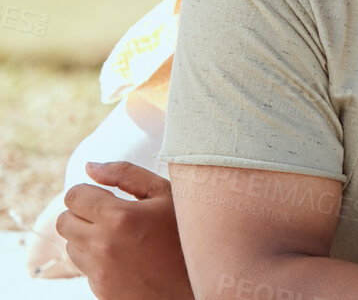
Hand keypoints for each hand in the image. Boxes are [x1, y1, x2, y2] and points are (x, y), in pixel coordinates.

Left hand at [55, 161, 191, 299]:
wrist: (197, 282)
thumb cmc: (186, 232)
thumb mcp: (166, 194)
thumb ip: (125, 174)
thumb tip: (90, 167)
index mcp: (120, 217)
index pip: (74, 196)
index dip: (88, 192)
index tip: (105, 196)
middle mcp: (103, 245)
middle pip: (64, 221)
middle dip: (82, 213)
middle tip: (109, 215)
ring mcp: (99, 271)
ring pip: (70, 245)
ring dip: (87, 237)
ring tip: (119, 237)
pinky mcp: (100, 289)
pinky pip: (84, 267)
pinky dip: (97, 259)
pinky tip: (124, 256)